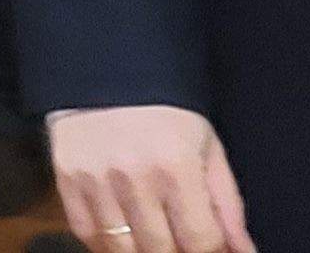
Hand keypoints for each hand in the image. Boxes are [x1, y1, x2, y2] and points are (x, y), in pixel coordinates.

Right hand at [48, 105, 252, 252]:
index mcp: (177, 167)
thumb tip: (243, 252)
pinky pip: (86, 233)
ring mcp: (95, 180)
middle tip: (179, 238)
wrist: (107, 74)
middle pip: (160, 250)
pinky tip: (120, 230)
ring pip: (120, 249)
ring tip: (152, 237)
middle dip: (176, 251)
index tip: (206, 245)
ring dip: (141, 250)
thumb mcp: (208, 149)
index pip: (200, 241)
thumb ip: (227, 205)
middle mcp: (134, 177)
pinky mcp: (66, 179)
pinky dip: (104, 242)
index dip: (209, 252)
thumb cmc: (167, 114)